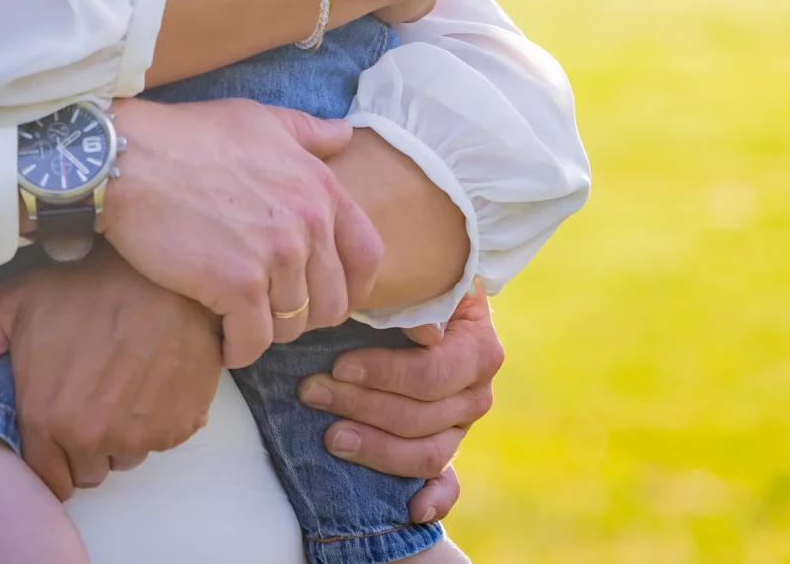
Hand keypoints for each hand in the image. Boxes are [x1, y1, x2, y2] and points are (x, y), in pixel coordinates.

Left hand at [0, 244, 220, 499]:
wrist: (160, 270)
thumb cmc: (82, 283)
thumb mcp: (12, 308)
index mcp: (47, 416)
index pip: (45, 477)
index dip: (46, 451)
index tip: (53, 421)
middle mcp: (93, 437)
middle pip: (85, 470)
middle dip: (80, 444)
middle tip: (83, 394)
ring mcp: (142, 434)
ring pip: (123, 457)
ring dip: (118, 433)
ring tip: (114, 382)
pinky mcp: (180, 425)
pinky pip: (161, 441)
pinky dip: (154, 420)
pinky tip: (144, 378)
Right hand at [98, 98, 383, 366]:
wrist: (128, 159)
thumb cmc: (184, 136)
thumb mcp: (255, 120)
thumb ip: (305, 133)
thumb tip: (344, 135)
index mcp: (318, 186)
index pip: (367, 253)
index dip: (351, 285)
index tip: (325, 297)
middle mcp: (308, 222)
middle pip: (332, 300)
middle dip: (304, 315)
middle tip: (269, 313)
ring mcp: (276, 255)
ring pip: (292, 326)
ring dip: (267, 332)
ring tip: (239, 322)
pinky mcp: (238, 285)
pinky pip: (253, 341)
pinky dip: (238, 349)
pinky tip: (221, 341)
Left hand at [298, 287, 500, 518]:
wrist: (422, 295)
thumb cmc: (407, 285)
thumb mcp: (408, 280)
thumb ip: (408, 300)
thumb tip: (422, 330)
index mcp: (477, 348)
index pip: (431, 375)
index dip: (384, 374)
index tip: (339, 365)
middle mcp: (476, 391)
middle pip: (421, 417)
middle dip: (361, 406)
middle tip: (311, 391)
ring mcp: (461, 424)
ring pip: (426, 453)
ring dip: (375, 448)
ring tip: (329, 436)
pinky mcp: (446, 447)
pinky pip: (448, 483)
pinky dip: (433, 500)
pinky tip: (411, 509)